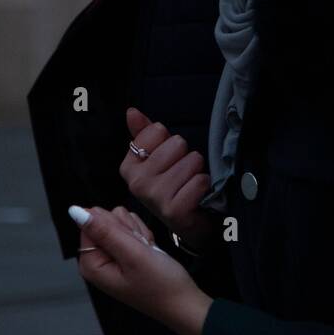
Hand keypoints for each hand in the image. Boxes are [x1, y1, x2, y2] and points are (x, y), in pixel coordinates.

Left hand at [71, 205, 211, 334]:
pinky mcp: (125, 254)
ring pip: (121, 222)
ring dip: (138, 233)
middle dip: (128, 230)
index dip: (116, 225)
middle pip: (106, 221)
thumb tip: (74, 211)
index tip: (132, 241)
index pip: (92, 222)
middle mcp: (97, 259)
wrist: (183, 301)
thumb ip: (105, 231)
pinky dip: (144, 237)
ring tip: (148, 251)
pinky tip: (150, 251)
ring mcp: (112, 256)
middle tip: (142, 248)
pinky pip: (132, 230)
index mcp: (91, 263)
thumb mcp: (133, 255)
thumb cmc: (160, 283)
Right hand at [120, 107, 215, 252]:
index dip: (168, 142)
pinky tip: (196, 197)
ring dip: (196, 171)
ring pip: (192, 160)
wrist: (188, 223)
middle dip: (185, 156)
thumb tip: (131, 111)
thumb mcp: (156, 158)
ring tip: (188, 185)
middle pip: (177, 143)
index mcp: (129, 167)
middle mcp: (137, 183)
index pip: (157, 130)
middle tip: (180, 175)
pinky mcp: (174, 210)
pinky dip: (204, 186)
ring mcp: (155, 197)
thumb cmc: (172, 186)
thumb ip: (144, 132)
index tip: (166, 161)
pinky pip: (200, 180)